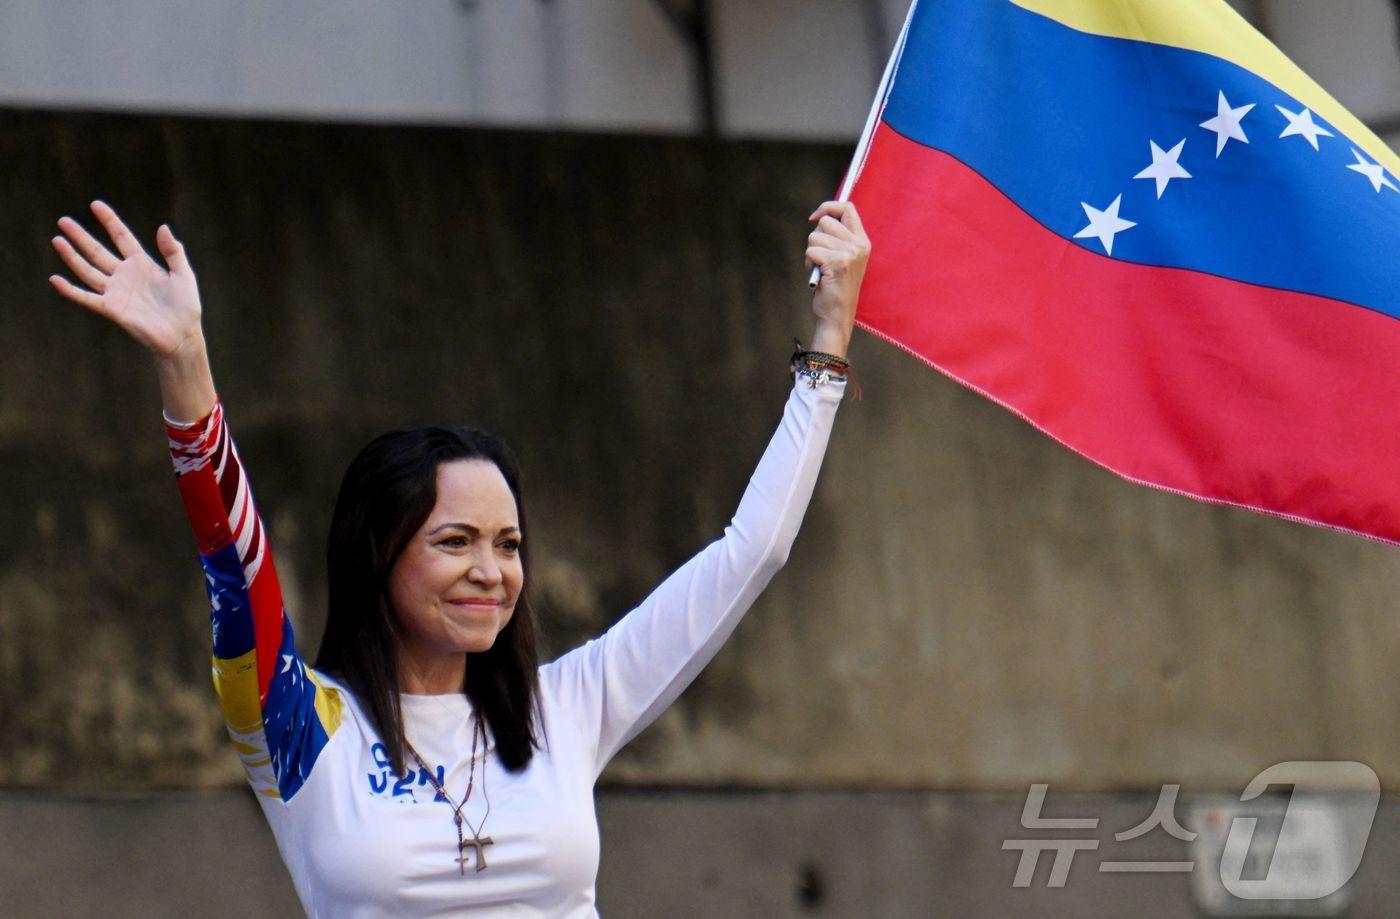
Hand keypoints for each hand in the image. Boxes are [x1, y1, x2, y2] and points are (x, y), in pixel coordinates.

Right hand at [49, 200, 203, 360]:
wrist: (182, 335)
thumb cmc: (185, 306)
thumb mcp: (183, 274)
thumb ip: (173, 252)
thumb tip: (163, 226)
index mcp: (142, 264)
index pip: (121, 237)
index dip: (109, 221)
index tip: (95, 204)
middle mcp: (125, 275)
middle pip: (98, 251)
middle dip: (81, 236)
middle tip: (63, 221)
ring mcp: (116, 291)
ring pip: (88, 270)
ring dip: (72, 256)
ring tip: (57, 240)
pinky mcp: (112, 308)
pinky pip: (87, 297)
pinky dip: (70, 290)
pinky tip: (55, 279)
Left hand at [805, 201, 869, 357]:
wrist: (837, 315)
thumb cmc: (835, 288)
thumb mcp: (843, 258)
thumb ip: (838, 238)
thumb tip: (820, 217)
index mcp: (863, 242)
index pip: (848, 208)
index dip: (828, 207)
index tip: (815, 217)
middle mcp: (859, 245)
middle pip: (826, 222)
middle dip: (816, 237)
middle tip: (820, 258)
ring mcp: (850, 253)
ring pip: (815, 236)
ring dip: (811, 252)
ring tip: (820, 268)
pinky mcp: (837, 262)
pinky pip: (811, 250)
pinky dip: (808, 262)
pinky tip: (817, 275)